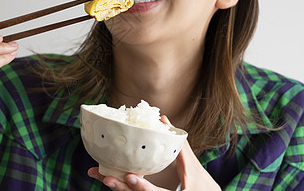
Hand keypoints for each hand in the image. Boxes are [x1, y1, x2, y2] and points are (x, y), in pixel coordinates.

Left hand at [87, 116, 220, 190]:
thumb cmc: (202, 185)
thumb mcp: (193, 168)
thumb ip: (180, 146)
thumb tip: (163, 120)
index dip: (143, 187)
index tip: (129, 176)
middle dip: (122, 189)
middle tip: (106, 179)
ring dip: (118, 188)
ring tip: (101, 176)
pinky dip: (123, 188)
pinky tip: (110, 179)